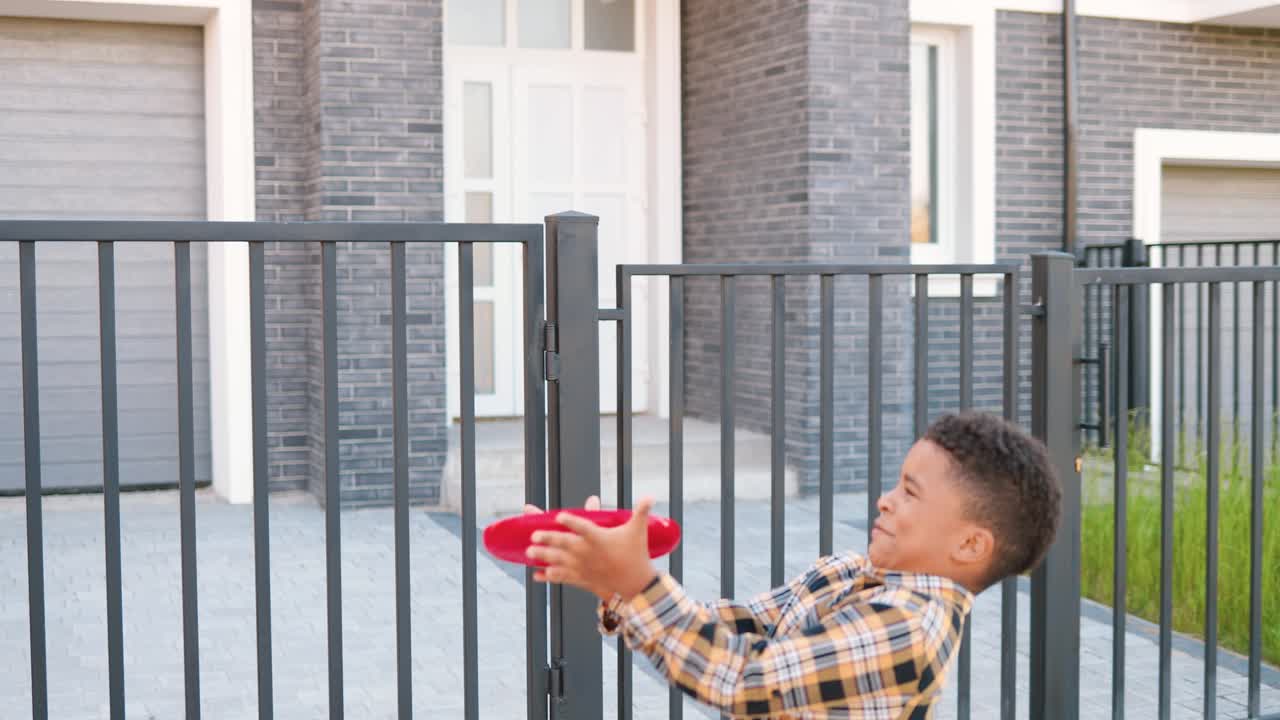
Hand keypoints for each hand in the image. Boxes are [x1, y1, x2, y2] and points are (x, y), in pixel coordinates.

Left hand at [527, 496, 658, 601]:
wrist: (636, 584)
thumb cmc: (636, 554)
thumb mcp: (638, 530)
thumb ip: (641, 511)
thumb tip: (651, 496)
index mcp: (600, 539)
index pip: (583, 527)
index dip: (571, 521)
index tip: (558, 516)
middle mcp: (589, 553)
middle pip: (565, 544)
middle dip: (548, 539)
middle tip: (533, 535)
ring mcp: (583, 567)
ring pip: (559, 561)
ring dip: (543, 556)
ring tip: (528, 552)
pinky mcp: (582, 579)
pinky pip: (562, 577)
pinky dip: (549, 576)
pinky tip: (536, 575)